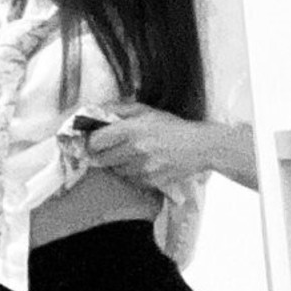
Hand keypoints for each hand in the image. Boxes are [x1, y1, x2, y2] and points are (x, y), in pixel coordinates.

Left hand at [86, 101, 207, 187]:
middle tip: (105, 150)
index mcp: (132, 129)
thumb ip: (118, 109)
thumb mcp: (145, 110)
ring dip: (116, 164)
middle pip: (102, 159)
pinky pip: (130, 180)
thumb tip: (95, 110)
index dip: (91, 142)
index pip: (97, 141)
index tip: (92, 141)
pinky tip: (141, 164)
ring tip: (128, 155)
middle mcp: (136, 149)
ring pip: (115, 170)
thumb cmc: (170, 126)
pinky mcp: (151, 181)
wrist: (199, 147)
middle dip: (100, 155)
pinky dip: (131, 174)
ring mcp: (143, 168)